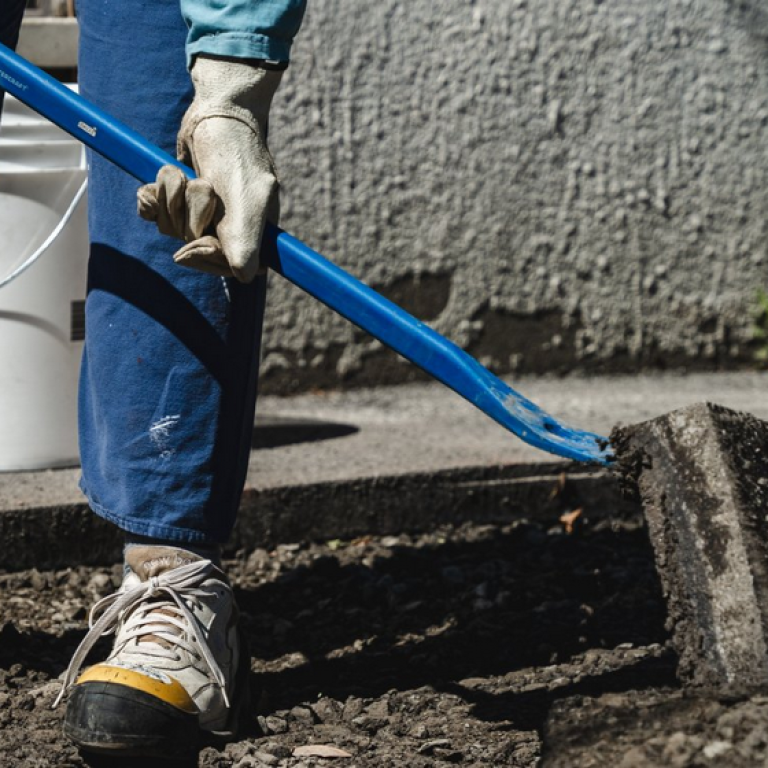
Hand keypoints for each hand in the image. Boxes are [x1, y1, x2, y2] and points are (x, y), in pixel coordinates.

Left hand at [137, 55, 282, 282]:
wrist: (215, 110)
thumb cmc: (237, 151)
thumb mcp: (248, 197)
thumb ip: (246, 240)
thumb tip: (245, 277)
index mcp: (253, 233)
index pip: (231, 270)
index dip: (211, 259)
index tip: (203, 241)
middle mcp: (228, 228)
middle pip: (196, 251)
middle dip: (188, 219)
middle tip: (202, 188)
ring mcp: (200, 214)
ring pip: (172, 231)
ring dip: (170, 199)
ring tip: (183, 174)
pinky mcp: (176, 199)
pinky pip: (152, 215)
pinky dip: (151, 197)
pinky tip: (158, 181)